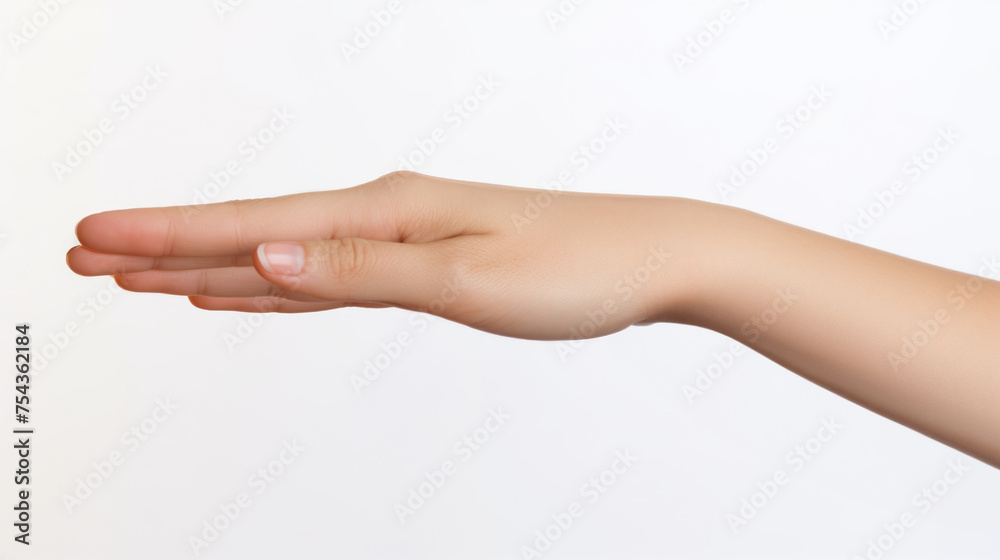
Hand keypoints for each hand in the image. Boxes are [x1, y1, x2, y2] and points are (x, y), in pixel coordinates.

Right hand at [67, 172, 695, 339]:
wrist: (652, 259)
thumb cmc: (577, 266)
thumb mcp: (468, 276)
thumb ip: (362, 269)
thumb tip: (266, 255)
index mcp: (384, 213)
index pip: (252, 226)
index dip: (167, 235)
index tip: (93, 236)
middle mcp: (382, 218)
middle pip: (252, 235)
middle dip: (166, 247)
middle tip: (86, 253)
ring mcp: (400, 240)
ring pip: (283, 257)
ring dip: (211, 266)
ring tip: (144, 272)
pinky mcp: (421, 264)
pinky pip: (327, 277)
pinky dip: (277, 284)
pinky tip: (251, 288)